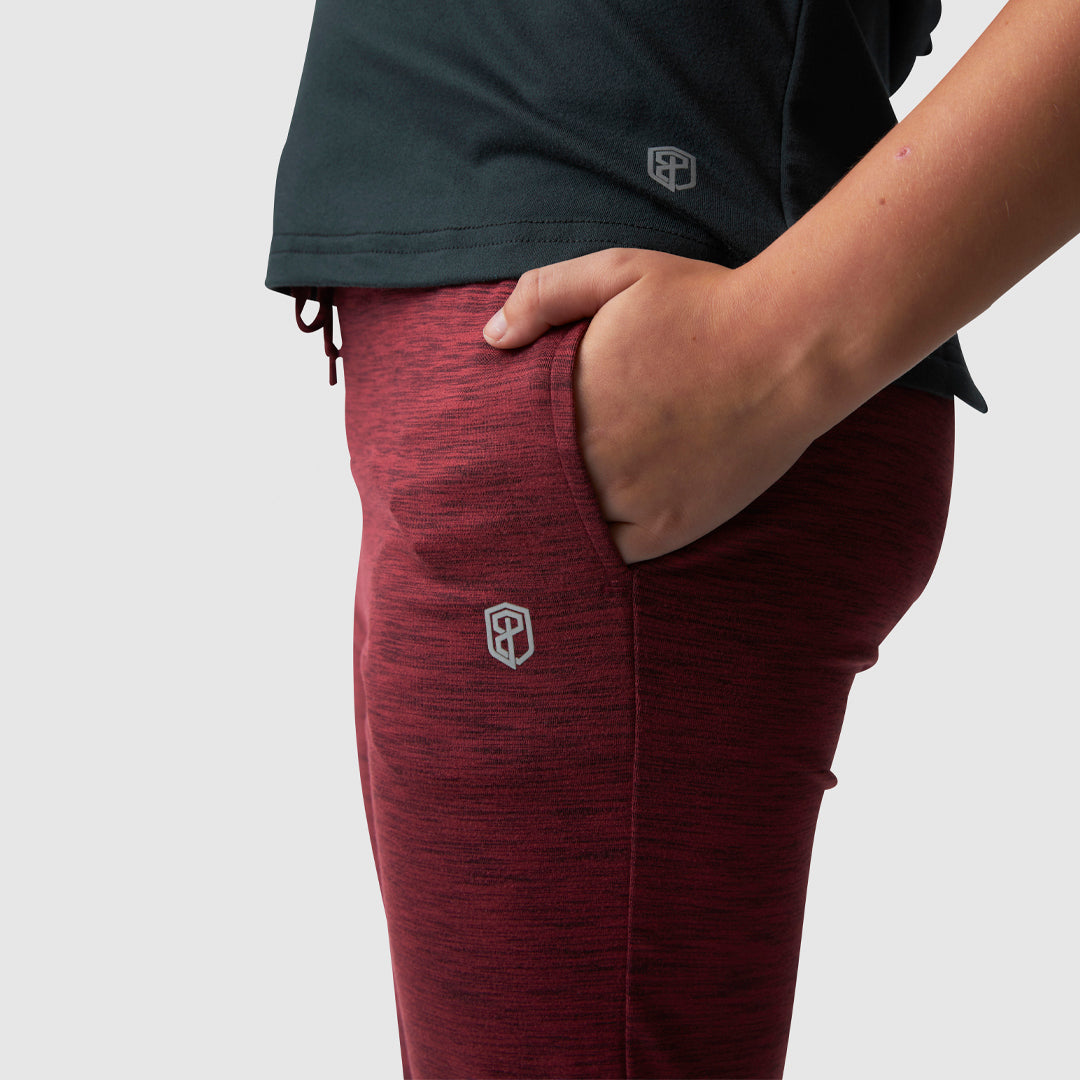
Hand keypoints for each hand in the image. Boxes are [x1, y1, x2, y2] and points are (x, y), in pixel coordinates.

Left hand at [483, 248, 826, 563]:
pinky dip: (604, 543)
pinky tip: (604, 524)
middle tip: (522, 485)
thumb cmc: (706, 305)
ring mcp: (631, 499)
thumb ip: (545, 294)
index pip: (509, 440)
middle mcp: (592, 459)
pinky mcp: (670, 527)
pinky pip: (615, 552)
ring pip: (572, 524)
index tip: (504, 446)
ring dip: (564, 515)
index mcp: (570, 402)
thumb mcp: (619, 272)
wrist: (790, 348)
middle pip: (537, 487)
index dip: (504, 445)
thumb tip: (491, 336)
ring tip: (560, 508)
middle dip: (526, 483)